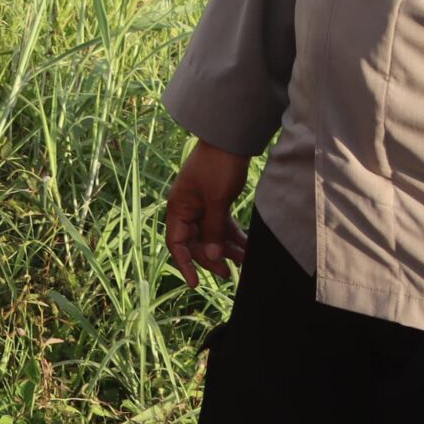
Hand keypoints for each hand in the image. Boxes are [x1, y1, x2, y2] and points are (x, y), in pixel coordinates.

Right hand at [163, 140, 251, 285]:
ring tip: (244, 262)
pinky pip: (221, 226)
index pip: (176, 243)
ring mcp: (200, 205)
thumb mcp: (217, 200)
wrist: (230, 140)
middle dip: (211, 258)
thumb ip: (213, 229)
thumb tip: (213, 256)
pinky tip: (247, 247)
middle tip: (229, 274)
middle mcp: (186, 209)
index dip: (184, 263)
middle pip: (194, 242)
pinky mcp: (215, 202)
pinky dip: (233, 236)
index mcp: (178, 208)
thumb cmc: (218, 167)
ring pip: (210, 235)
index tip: (195, 282)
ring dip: (226, 249)